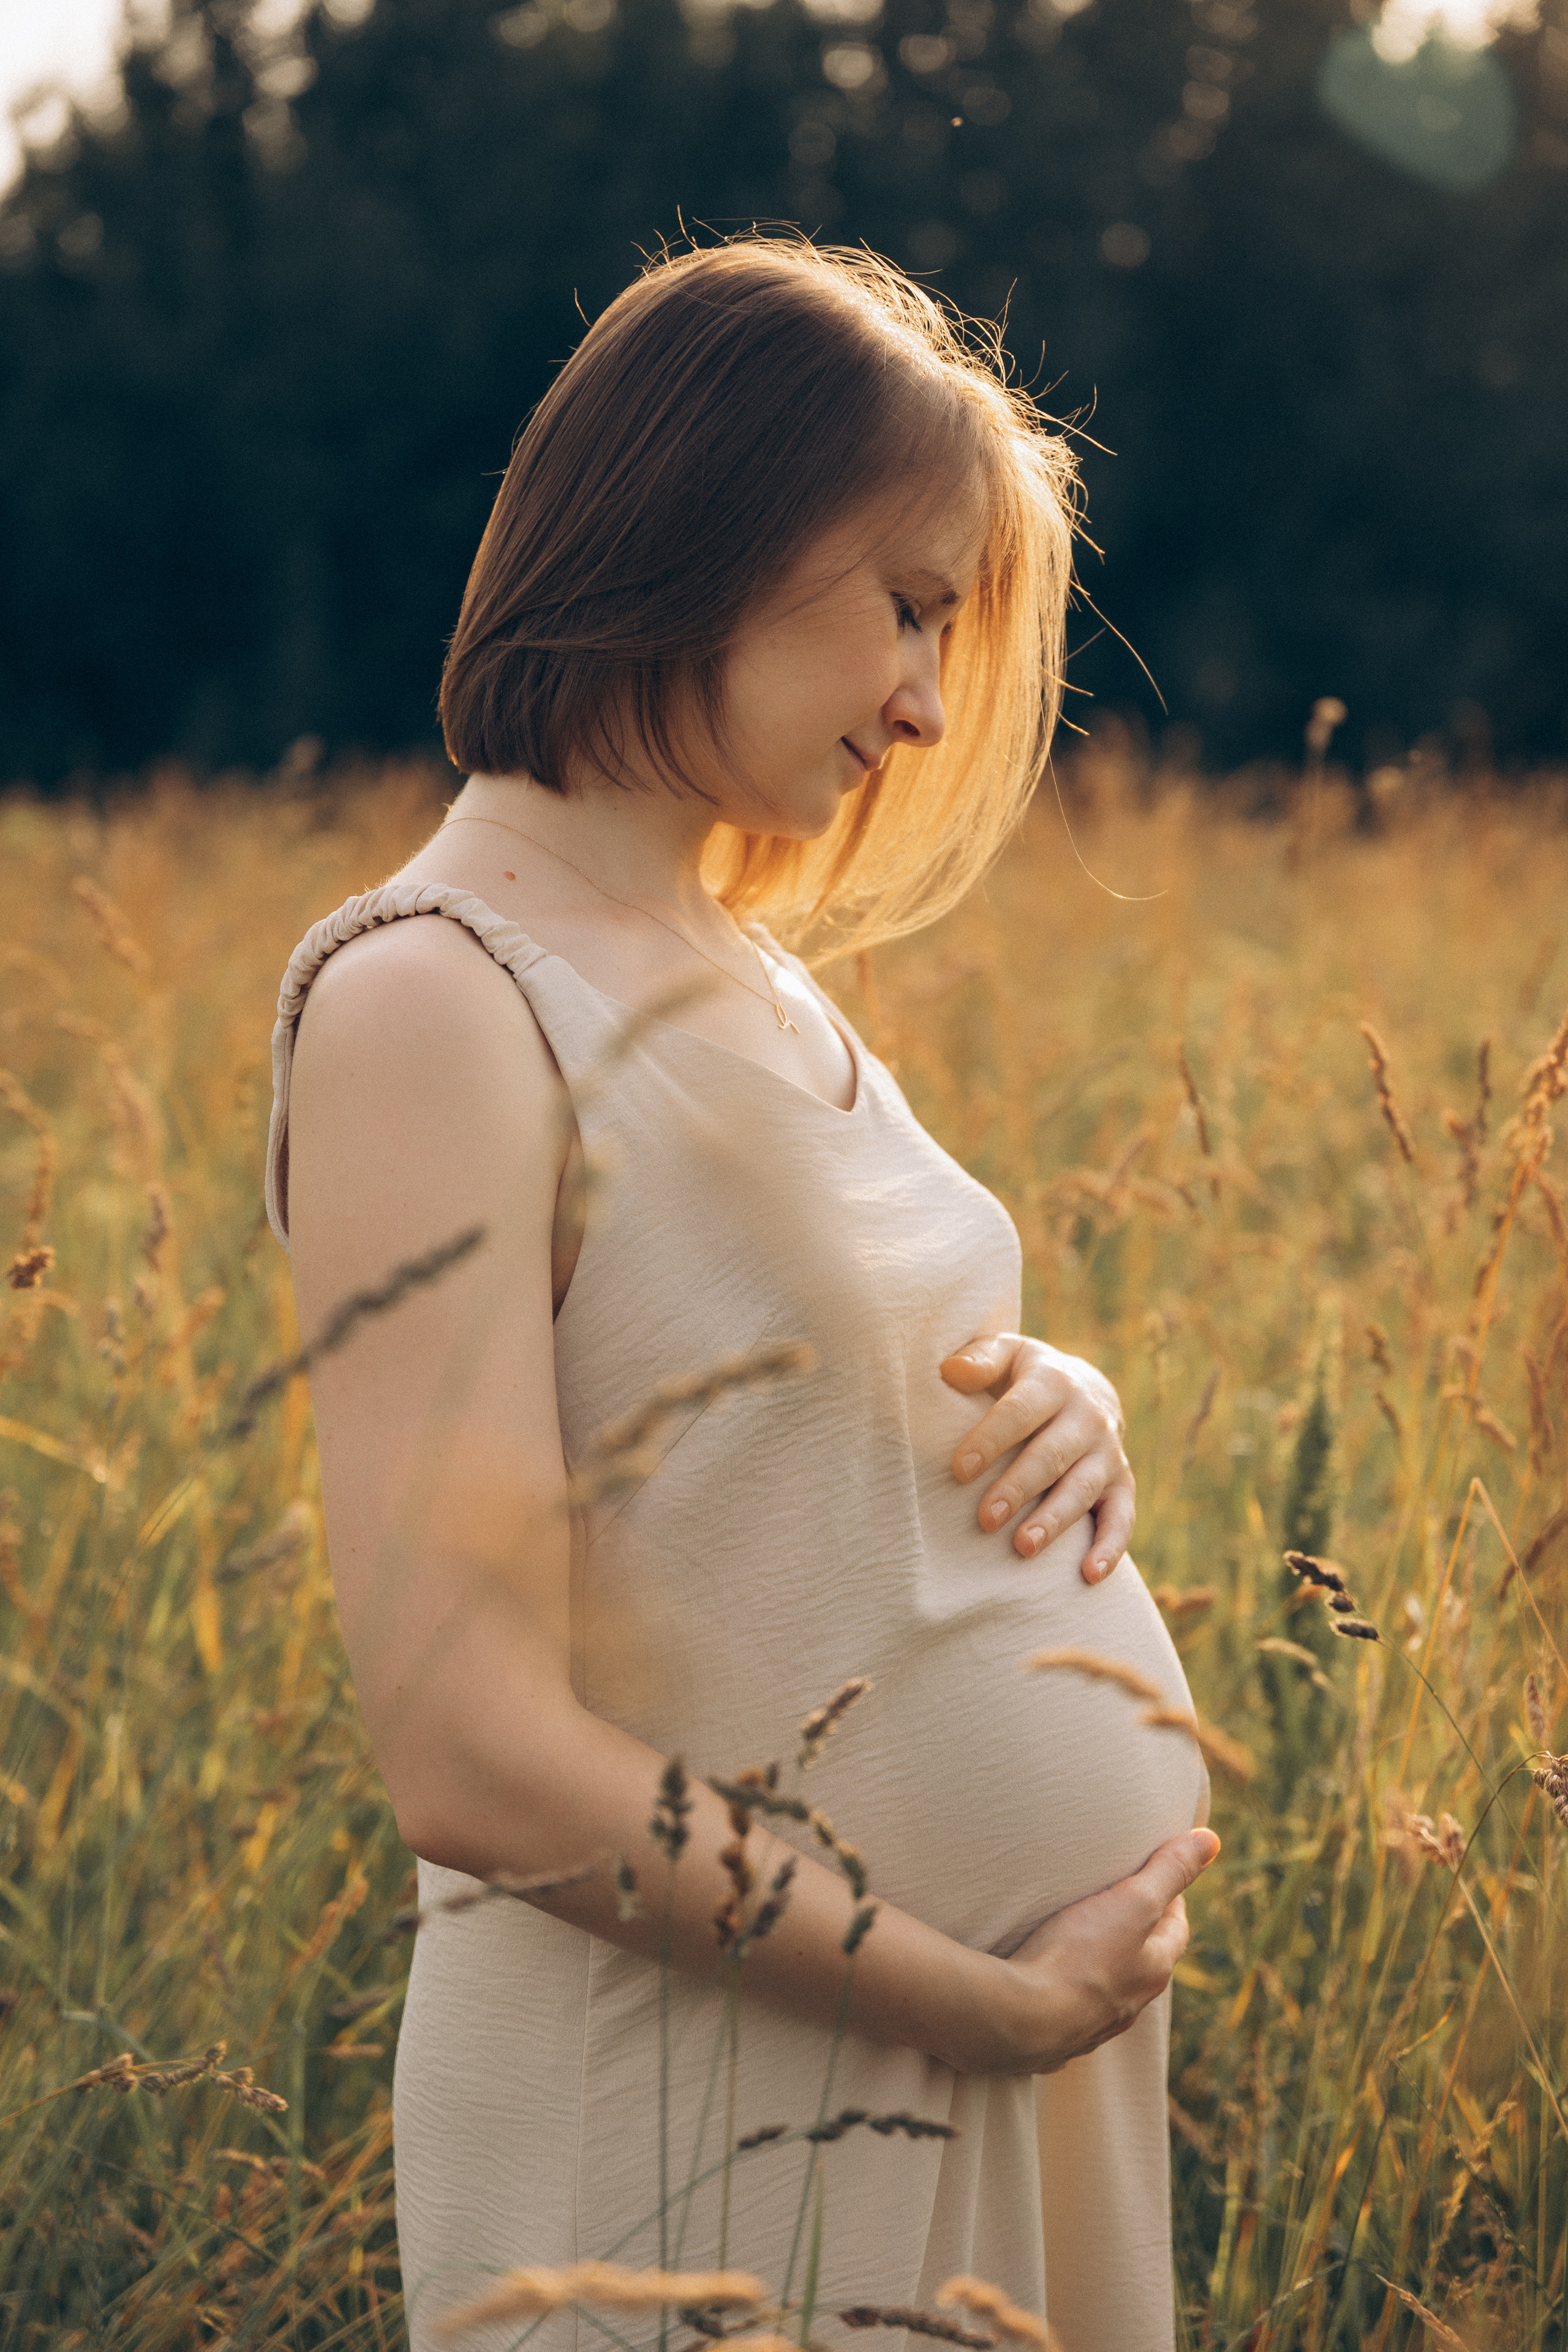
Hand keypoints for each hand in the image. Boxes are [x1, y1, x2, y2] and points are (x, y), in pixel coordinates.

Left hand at [941, 1333, 1134, 1581]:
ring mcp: (1108, 1452)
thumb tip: (950, 1370)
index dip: (990, 1440)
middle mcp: (1087, 1416)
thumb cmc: (1023, 1377)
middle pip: (1052, 1454)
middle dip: (1019, 1487)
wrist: (1083, 1389)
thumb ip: (979, 1359)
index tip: (959, 1470)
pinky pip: (1122, 1518)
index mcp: (1053, 1380)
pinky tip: (1089, 1575)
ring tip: (1023, 1546)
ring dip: (1055, 1519)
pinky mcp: (1122, 1484)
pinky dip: (1110, 1547)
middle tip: (986, 1518)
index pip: (1019, 1411)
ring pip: (1082, 1488)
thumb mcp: (1005, 1354)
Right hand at [954, 1829, 1219, 2075]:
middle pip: (1143, 1960)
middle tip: (1119, 1900)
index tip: (1156, 1875)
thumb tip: (1211, 1840)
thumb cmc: (1080, 1956)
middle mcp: (1130, 2003)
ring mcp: (1092, 2024)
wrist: (1022, 2021)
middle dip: (1136, 1931)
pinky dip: (1067, 1991)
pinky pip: (1069, 2009)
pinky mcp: (1056, 2037)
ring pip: (1108, 1988)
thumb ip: (1169, 1870)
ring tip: (1081, 1936)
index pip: (1175, 1928)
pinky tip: (1048, 1982)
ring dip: (1102, 1963)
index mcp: (1153, 1970)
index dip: (1170, 1898)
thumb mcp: (1133, 1902)